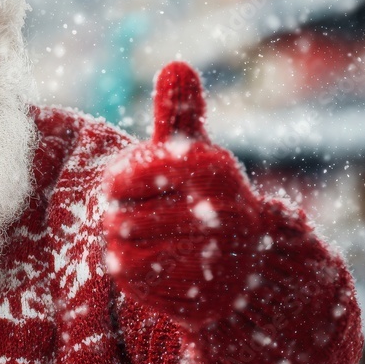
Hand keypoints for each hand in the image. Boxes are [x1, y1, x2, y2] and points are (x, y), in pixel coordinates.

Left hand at [102, 62, 263, 329]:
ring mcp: (214, 261)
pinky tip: (153, 268)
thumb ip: (182, 113)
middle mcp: (222, 214)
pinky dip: (134, 278)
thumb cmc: (205, 198)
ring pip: (124, 254)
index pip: (127, 175)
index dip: (117, 182)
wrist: (247, 267)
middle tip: (134, 218)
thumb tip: (176, 64)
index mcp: (213, 170)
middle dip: (118, 218)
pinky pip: (137, 288)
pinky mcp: (202, 299)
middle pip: (121, 219)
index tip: (124, 185)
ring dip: (120, 248)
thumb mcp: (195, 154)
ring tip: (141, 241)